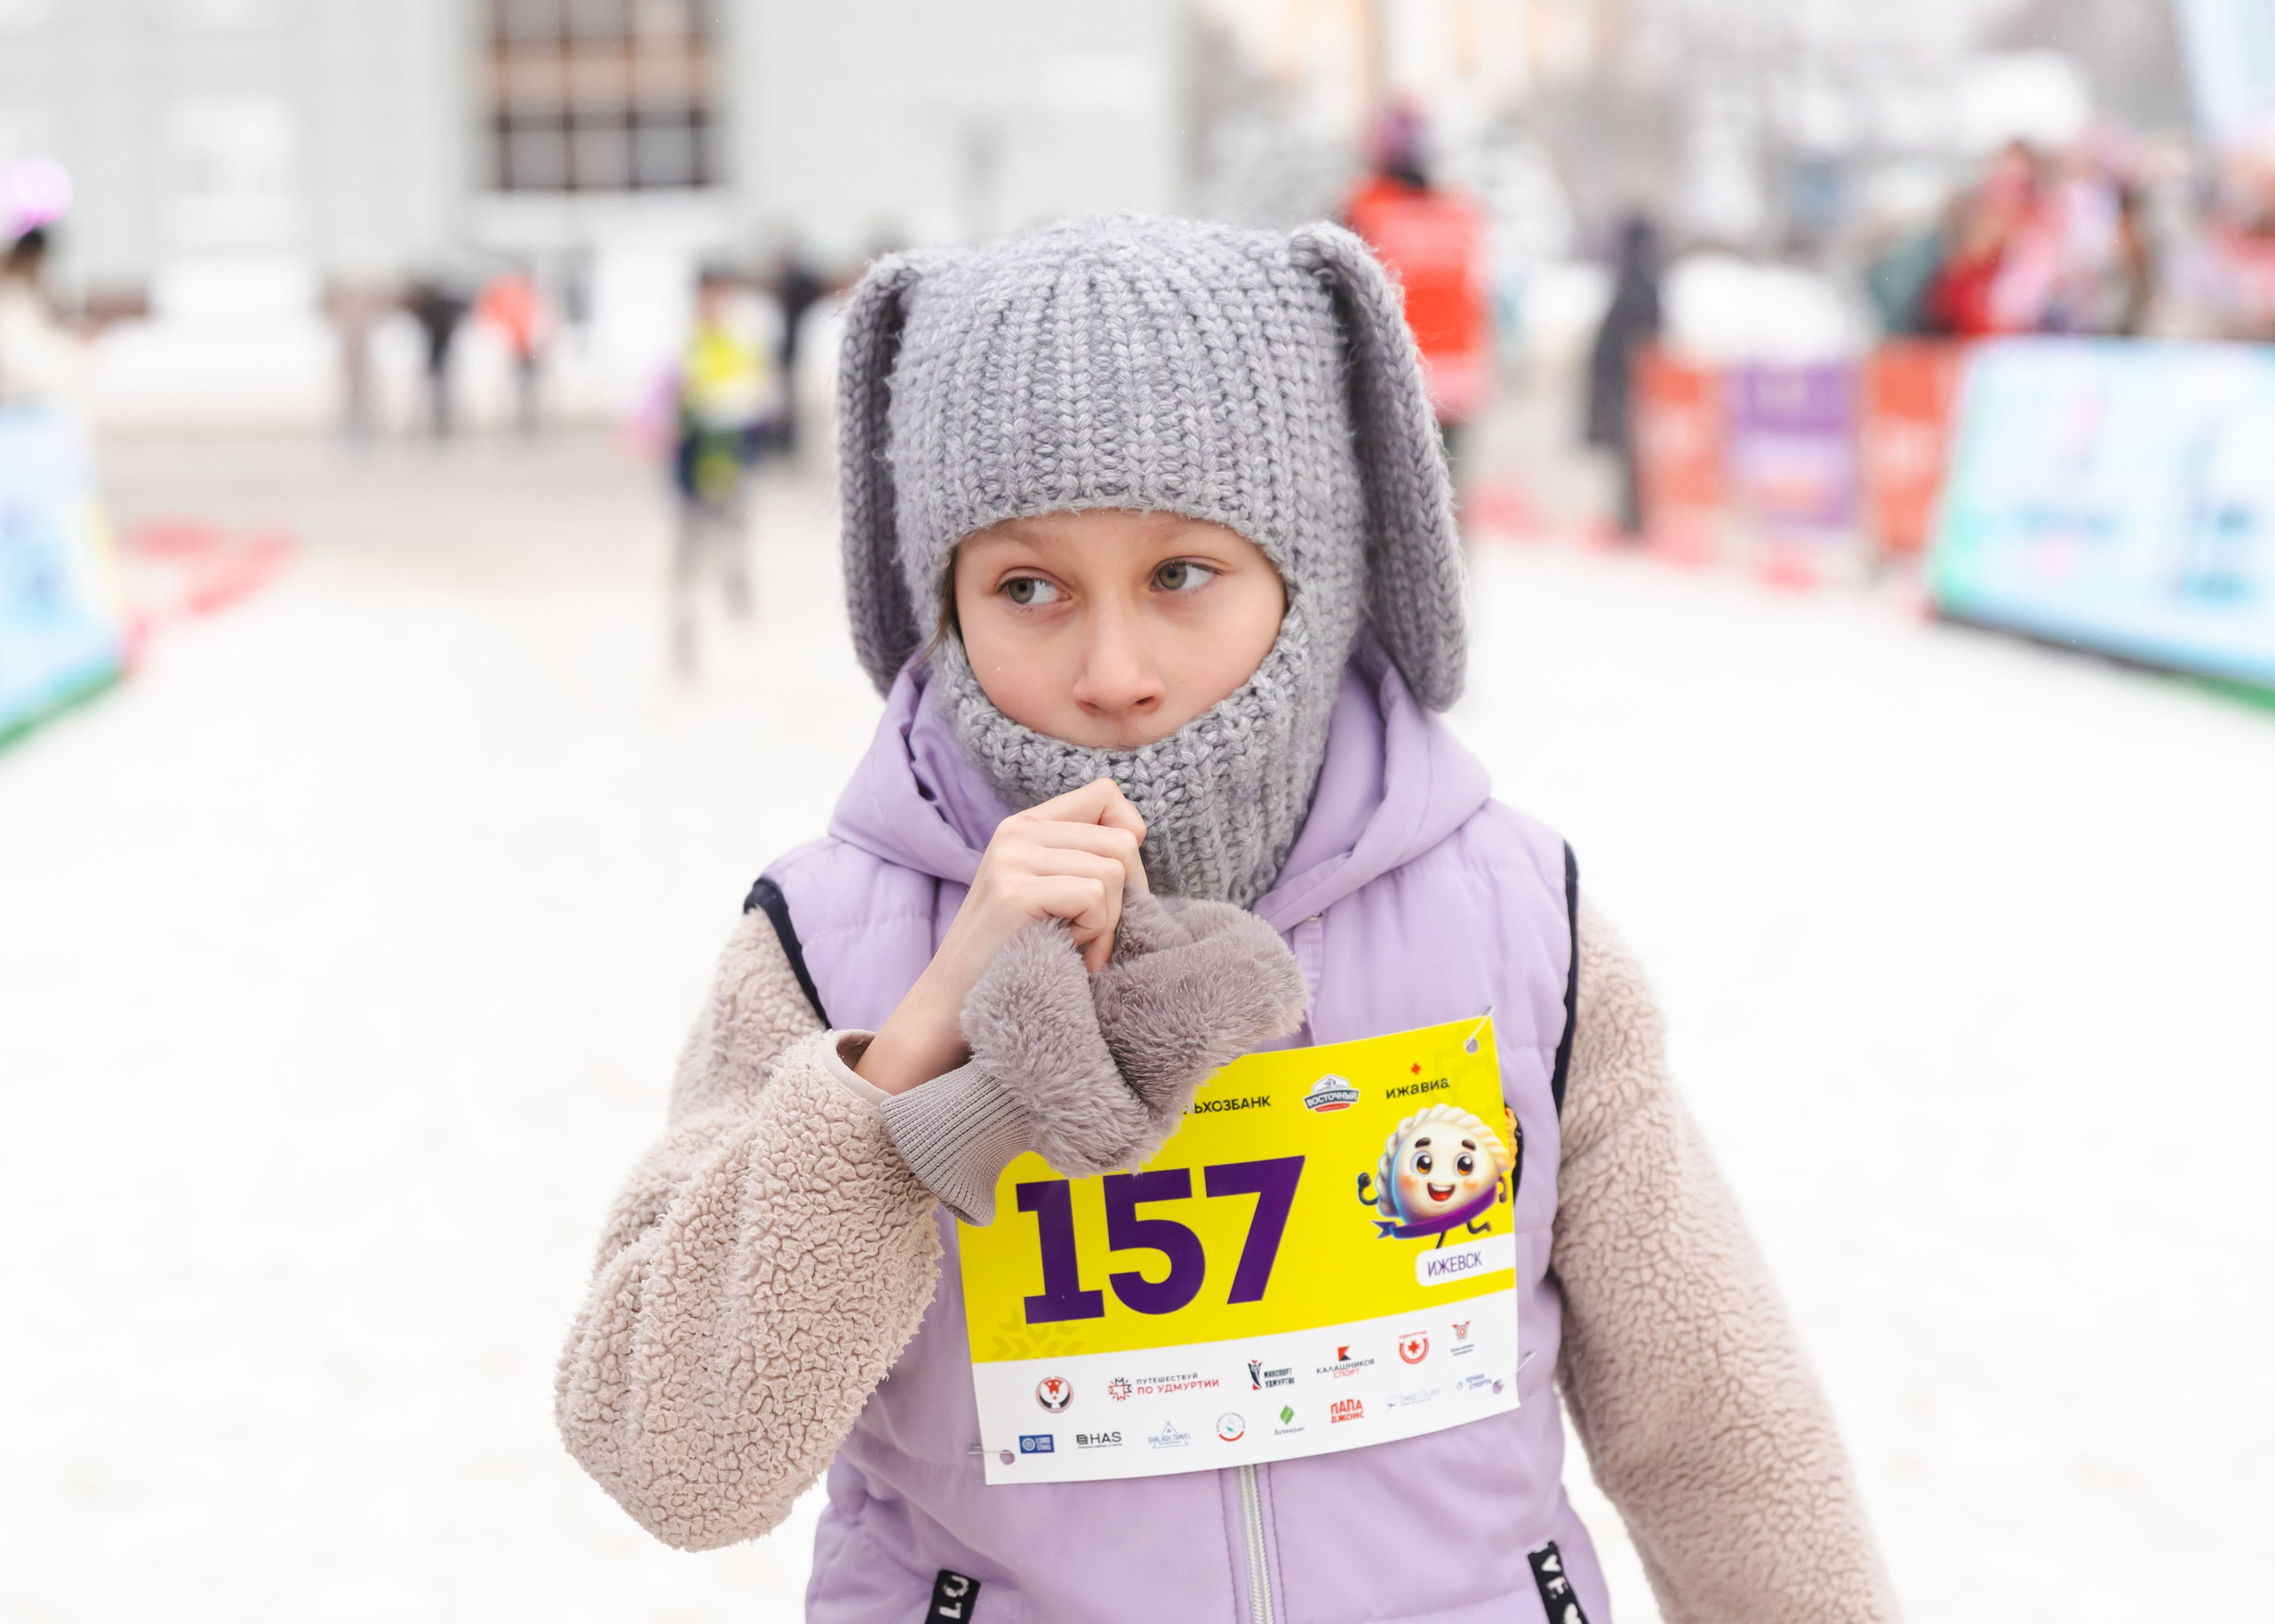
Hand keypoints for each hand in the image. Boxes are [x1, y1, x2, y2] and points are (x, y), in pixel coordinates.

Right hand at [856, 779, 1145, 1093]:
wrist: (955, 1003)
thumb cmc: (1018, 952)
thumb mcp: (1047, 889)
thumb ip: (1081, 856)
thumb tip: (1137, 837)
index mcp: (1026, 825)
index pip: (1106, 795)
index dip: (1128, 837)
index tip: (1115, 887)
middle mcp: (1017, 831)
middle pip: (1122, 841)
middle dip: (1126, 896)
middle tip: (1095, 935)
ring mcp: (1013, 858)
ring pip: (1113, 871)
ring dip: (1108, 922)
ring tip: (1077, 945)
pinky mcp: (1015, 892)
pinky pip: (1094, 897)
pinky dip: (1096, 934)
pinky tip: (1071, 954)